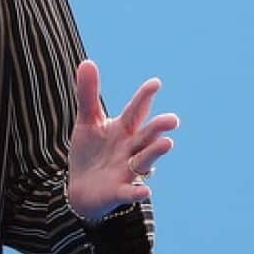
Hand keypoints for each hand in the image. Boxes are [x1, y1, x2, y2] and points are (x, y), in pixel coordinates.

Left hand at [67, 60, 179, 221]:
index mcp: (124, 129)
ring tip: (167, 143)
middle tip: (173, 119)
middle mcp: (131, 149)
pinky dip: (136, 192)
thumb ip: (88, 94)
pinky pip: (129, 192)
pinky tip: (145, 191)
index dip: (145, 97)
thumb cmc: (90, 152)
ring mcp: (126, 170)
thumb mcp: (87, 121)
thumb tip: (87, 61)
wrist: (81, 188)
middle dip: (159, 127)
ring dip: (155, 152)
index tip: (155, 83)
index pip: (136, 111)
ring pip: (144, 161)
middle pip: (147, 136)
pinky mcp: (118, 191)